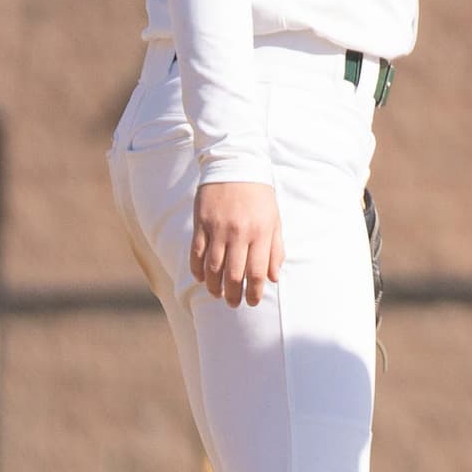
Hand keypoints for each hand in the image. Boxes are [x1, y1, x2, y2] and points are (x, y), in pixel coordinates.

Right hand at [191, 180, 282, 305]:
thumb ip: (275, 250)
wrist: (236, 167)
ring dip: (213, 286)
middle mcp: (239, 234)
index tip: (252, 302)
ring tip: (216, 295)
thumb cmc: (260, 197)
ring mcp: (217, 229)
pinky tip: (201, 279)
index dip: (254, 291)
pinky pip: (196, 252)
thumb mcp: (275, 221)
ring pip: (212, 266)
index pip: (257, 272)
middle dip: (233, 294)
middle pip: (233, 273)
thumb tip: (273, 278)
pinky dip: (197, 269)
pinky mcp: (201, 223)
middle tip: (233, 304)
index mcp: (260, 234)